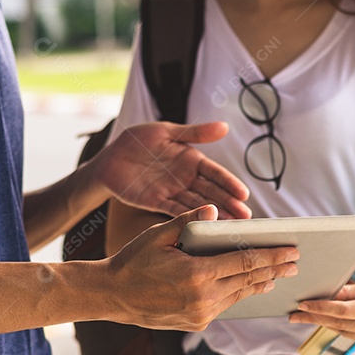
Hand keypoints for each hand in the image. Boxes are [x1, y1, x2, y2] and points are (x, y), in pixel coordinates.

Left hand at [93, 121, 251, 218]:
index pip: (215, 173)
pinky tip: (204, 227)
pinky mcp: (158, 203)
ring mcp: (173, 192)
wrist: (109, 159)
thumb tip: (225, 127)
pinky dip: (190, 219)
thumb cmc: (137, 140)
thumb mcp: (165, 131)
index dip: (230, 184)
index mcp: (191, 159)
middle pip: (211, 192)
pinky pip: (177, 211)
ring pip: (198, 205)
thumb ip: (194, 133)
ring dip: (215, 215)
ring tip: (231, 226)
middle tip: (245, 216)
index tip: (244, 194)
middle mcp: (186, 178)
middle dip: (229, 204)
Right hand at [108, 205, 297, 330]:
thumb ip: (188, 221)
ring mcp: (201, 314)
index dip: (271, 256)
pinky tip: (250, 286)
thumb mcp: (158, 236)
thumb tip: (214, 208)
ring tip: (277, 275)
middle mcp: (203, 298)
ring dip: (260, 283)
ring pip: (239, 295)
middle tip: (295, 263)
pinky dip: (239, 293)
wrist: (112, 297)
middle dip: (274, 270)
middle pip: (249, 280)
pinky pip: (225, 305)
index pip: (245, 262)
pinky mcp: (197, 323)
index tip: (291, 251)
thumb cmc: (133, 261)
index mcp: (197, 275)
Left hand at [289, 275, 354, 350]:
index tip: (304, 304)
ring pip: (347, 332)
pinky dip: (344, 327)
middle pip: (341, 325)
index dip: (321, 308)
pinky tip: (332, 320)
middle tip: (295, 314)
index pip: (344, 312)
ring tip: (308, 315)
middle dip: (316, 318)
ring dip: (327, 323)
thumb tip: (332, 293)